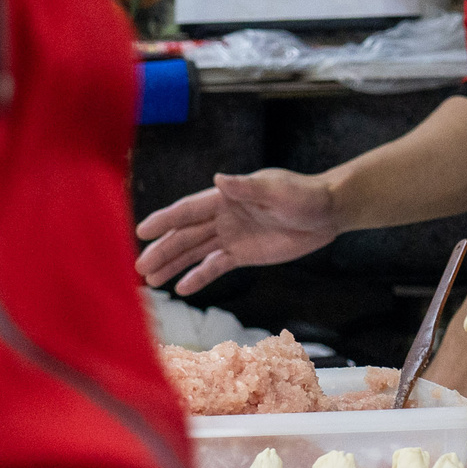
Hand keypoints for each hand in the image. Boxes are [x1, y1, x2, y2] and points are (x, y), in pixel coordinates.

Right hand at [136, 169, 341, 294]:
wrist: (327, 212)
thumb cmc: (304, 195)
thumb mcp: (277, 190)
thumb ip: (247, 188)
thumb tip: (218, 179)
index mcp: (226, 197)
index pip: (188, 210)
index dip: (164, 220)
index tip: (141, 230)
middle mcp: (223, 216)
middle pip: (186, 235)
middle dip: (162, 250)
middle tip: (139, 266)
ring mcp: (231, 236)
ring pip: (195, 252)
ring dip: (173, 265)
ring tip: (152, 280)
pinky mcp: (244, 254)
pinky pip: (215, 266)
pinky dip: (199, 277)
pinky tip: (182, 289)